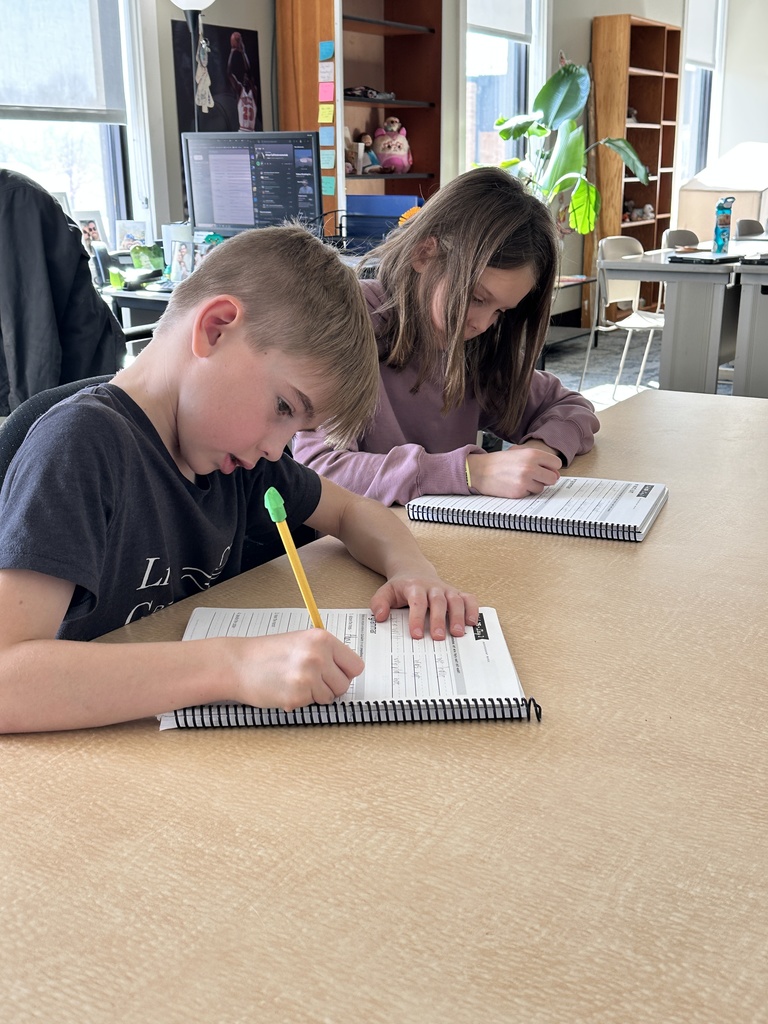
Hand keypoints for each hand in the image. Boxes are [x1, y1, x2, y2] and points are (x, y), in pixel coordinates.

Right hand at [231, 630, 363, 710]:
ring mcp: (308, 677)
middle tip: (311, 680)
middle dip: (330, 686)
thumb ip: (326, 653)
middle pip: (345, 684)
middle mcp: (318, 656)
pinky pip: (312, 704)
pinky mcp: (297, 696)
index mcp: (322, 639)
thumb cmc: (266, 653)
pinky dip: (301, 701)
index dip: (345, 672)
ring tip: (296, 682)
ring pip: (330, 697)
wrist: (237, 664)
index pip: (356, 665)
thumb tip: (347, 671)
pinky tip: (286, 689)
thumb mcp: (301, 641)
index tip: (335, 673)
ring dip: (316, 695)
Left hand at [370, 573, 479, 641]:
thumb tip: (380, 616)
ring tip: (457, 633)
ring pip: (455, 600)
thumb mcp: (385, 592)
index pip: (417, 602)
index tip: (416, 635)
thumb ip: (379, 603)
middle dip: (439, 619)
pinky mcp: (456, 593)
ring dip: (458, 616)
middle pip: (438, 601)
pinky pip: (468, 598)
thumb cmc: (401, 587)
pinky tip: (471, 623)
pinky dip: (472, 609)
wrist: (414, 570)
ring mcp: (446, 590)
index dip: (417, 618)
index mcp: (415, 587)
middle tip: (438, 637)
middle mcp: (433, 587)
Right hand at [467, 444, 561, 498]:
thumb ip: (538, 459)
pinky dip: (524, 491)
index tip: (543, 468)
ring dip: (533, 485)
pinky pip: (530, 494)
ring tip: (519, 479)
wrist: (479, 471)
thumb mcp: (519, 452)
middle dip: (545, 479)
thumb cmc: (499, 461)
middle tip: (534, 476)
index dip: (550, 467)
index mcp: (532, 454)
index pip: (556, 464)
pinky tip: (513, 485)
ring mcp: (525, 481)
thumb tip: (556, 473)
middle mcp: (530, 467)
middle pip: (553, 478)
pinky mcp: (519, 492)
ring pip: (542, 488)